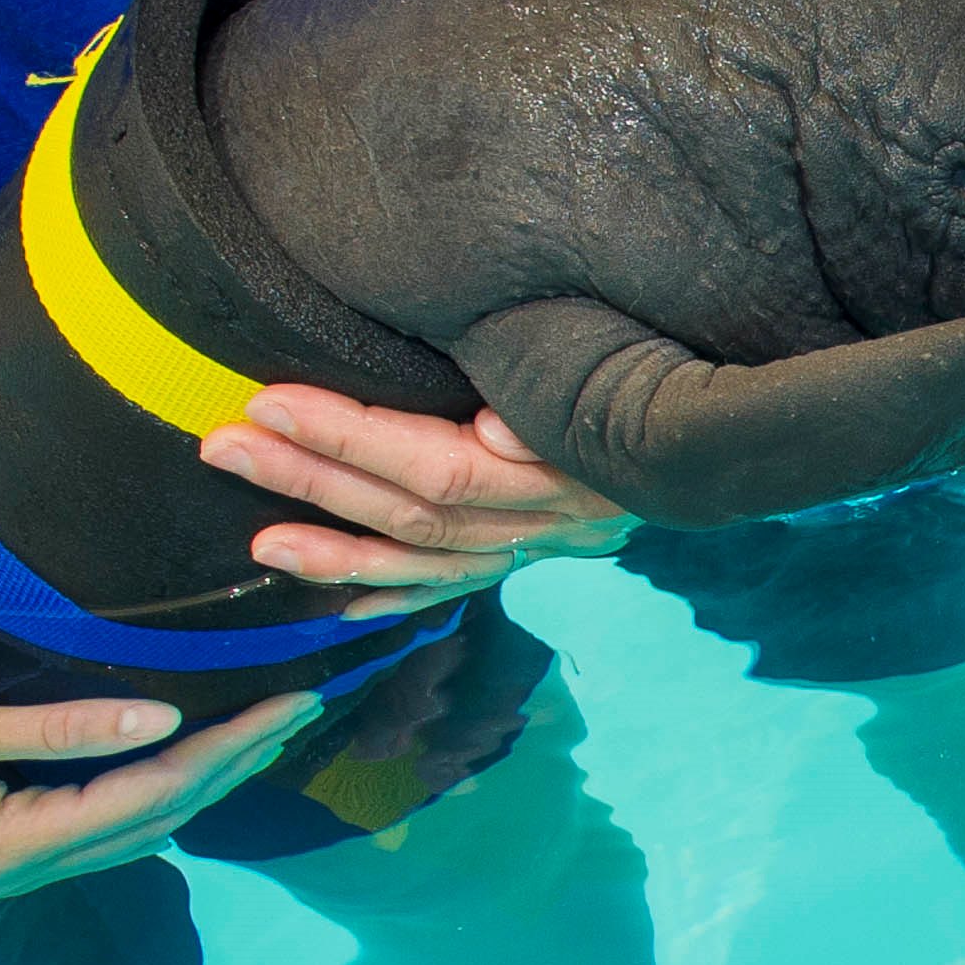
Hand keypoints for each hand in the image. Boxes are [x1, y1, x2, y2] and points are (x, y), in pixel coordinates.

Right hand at [0, 673, 319, 913]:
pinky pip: (92, 835)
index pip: (149, 792)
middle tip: (298, 714)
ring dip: (196, 787)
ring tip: (252, 738)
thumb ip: (43, 728)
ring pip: (128, 835)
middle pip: (155, 822)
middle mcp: (18, 872)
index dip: (224, 749)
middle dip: (232, 769)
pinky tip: (162, 769)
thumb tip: (152, 715)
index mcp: (10, 844)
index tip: (286, 705)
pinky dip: (144, 799)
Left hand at [200, 387, 632, 617]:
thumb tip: (496, 428)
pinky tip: (336, 605)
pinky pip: (456, 589)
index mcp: (551, 467)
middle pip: (406, 510)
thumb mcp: (616, 360)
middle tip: (222, 443)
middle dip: (308, 478)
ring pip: (420, 559)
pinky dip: (395, 598)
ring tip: (257, 541)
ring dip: (332, 550)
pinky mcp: (534, 556)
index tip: (264, 398)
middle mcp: (539, 520)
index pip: (427, 458)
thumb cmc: (658, 359)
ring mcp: (535, 546)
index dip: (342, 434)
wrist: (741, 429)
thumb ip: (552, 389)